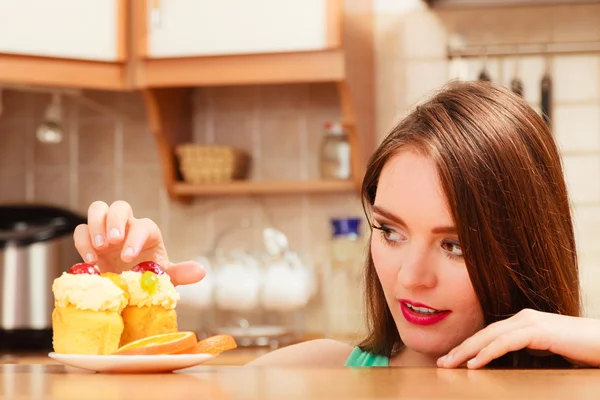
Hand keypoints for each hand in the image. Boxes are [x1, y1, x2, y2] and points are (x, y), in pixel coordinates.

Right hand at [73, 200, 204, 285]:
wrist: (127, 290)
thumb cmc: (148, 279)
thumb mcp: (165, 279)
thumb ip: (181, 273)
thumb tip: (201, 271)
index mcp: (148, 234)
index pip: (143, 226)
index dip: (135, 237)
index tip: (129, 258)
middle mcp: (127, 227)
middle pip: (120, 206)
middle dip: (115, 221)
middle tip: (112, 242)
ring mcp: (106, 231)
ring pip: (98, 208)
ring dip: (95, 225)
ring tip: (99, 248)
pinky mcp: (89, 240)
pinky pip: (81, 229)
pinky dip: (82, 241)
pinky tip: (90, 261)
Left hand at [437, 308, 599, 368]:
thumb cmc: (580, 348)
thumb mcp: (547, 350)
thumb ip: (528, 350)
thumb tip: (512, 359)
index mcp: (523, 322)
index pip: (488, 334)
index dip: (468, 346)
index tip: (452, 359)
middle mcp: (523, 318)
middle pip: (484, 333)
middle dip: (461, 348)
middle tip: (442, 362)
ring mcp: (530, 322)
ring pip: (490, 336)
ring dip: (467, 351)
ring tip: (451, 364)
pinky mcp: (539, 331)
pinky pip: (506, 343)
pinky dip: (487, 352)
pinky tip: (474, 363)